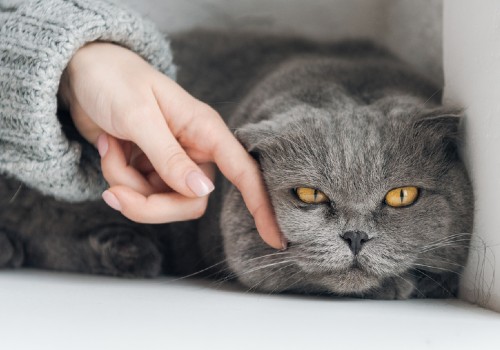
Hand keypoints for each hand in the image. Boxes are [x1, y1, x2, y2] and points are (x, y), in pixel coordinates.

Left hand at [59, 42, 284, 249]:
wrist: (84, 72)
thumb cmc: (115, 81)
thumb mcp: (139, 116)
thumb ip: (169, 156)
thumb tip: (202, 190)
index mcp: (204, 130)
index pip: (242, 171)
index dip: (261, 204)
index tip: (275, 237)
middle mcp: (193, 150)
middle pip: (191, 202)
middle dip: (149, 204)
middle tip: (115, 190)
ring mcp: (172, 163)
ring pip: (162, 203)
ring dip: (126, 186)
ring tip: (109, 149)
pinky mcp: (150, 170)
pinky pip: (140, 195)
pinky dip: (117, 179)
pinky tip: (108, 148)